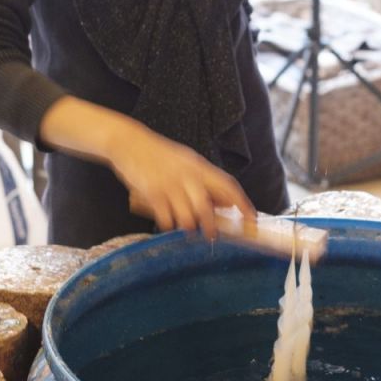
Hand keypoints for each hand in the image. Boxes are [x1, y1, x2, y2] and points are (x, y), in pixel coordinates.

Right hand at [109, 124, 254, 237]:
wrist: (129, 143)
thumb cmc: (160, 155)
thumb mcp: (187, 162)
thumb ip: (205, 182)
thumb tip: (225, 204)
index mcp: (199, 167)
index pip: (228, 186)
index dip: (243, 204)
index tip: (252, 220)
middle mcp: (187, 176)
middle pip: (206, 208)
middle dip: (212, 227)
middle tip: (212, 236)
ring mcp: (169, 185)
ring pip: (187, 217)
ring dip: (189, 227)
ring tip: (187, 228)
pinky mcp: (152, 194)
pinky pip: (166, 218)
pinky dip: (169, 225)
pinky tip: (167, 222)